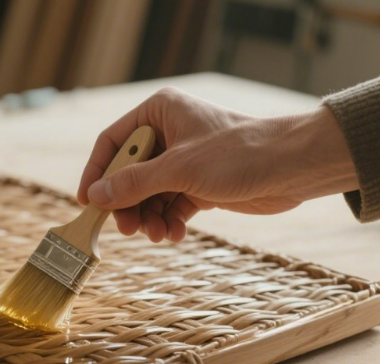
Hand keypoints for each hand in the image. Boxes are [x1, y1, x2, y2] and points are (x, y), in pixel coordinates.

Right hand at [77, 87, 357, 241]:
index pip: (114, 142)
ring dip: (150, 217)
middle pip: (129, 173)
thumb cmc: (238, 153)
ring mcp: (184, 161)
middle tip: (129, 229)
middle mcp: (168, 133)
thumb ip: (134, 183)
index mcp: (159, 112)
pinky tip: (175, 234)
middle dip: (128, 204)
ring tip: (158, 235)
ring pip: (150, 194)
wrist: (292, 167)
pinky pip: (172, 205)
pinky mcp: (200, 184)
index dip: (97, 172)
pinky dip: (170, 221)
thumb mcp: (179, 169)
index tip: (87, 202)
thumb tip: (96, 196)